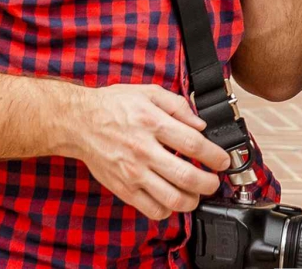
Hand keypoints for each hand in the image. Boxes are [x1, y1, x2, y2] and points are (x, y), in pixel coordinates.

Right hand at [66, 83, 230, 220]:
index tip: (223, 160)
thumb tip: (200, 124)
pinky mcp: (123, 188)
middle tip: (215, 181)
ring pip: (171, 198)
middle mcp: (143, 151)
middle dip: (209, 182)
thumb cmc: (113, 105)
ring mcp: (132, 173)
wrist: (78, 122)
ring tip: (198, 194)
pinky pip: (150, 209)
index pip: (193, 145)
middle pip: (186, 176)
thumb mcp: (149, 92)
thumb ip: (178, 106)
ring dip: (192, 200)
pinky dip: (167, 210)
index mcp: (152, 124)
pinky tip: (173, 200)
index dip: (214, 155)